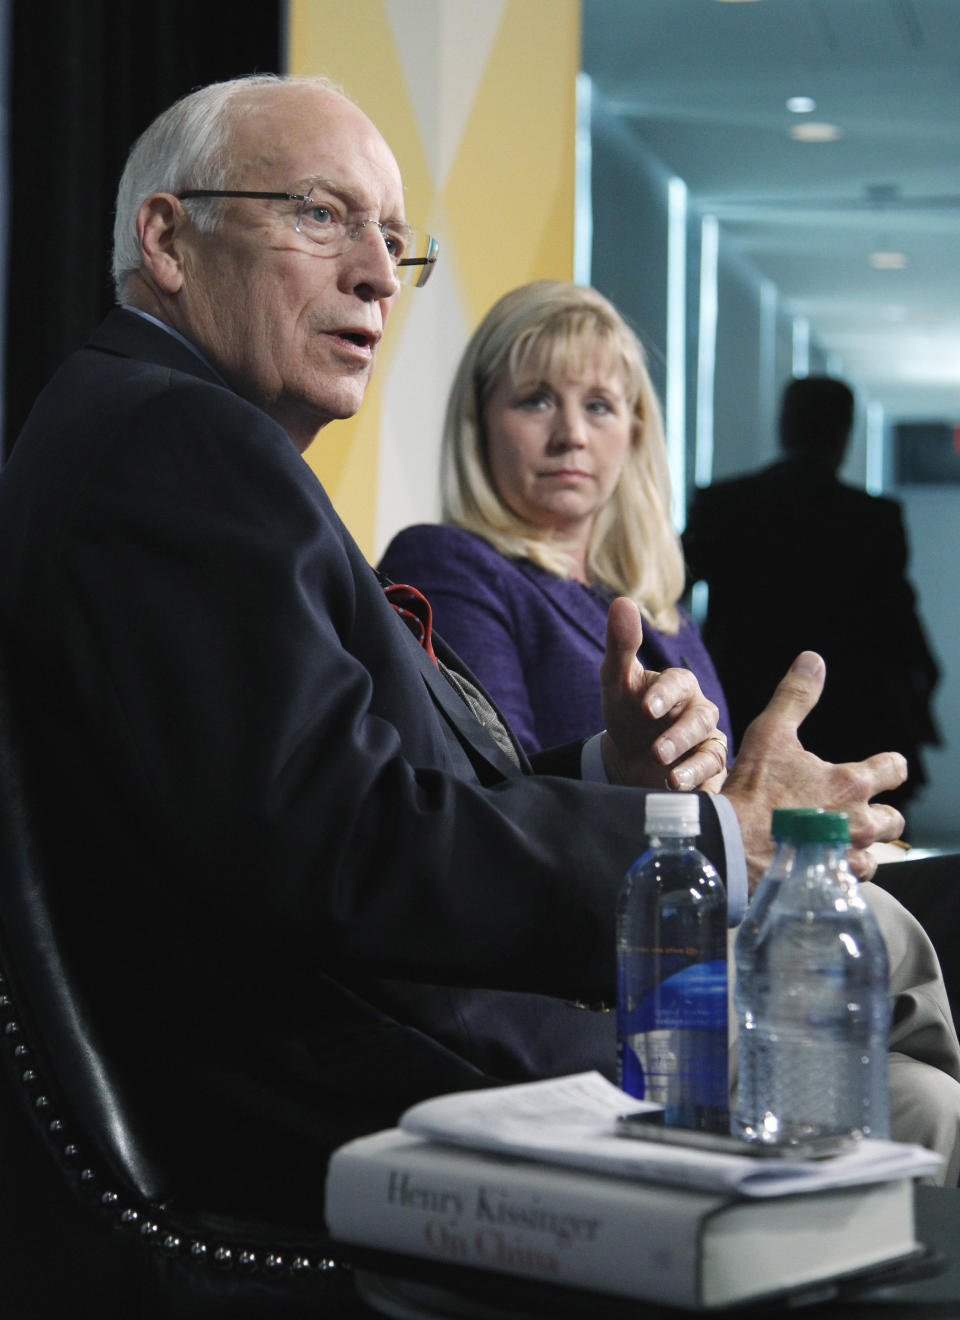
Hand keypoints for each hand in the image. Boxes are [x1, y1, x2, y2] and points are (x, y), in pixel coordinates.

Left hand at [600, 597, 726, 790]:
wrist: (627, 760)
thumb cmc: (626, 714)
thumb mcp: (617, 682)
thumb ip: (621, 645)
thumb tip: (622, 602)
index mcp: (680, 685)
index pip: (678, 683)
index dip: (664, 694)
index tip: (646, 707)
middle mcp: (699, 712)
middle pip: (699, 719)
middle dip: (679, 735)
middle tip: (657, 751)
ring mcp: (707, 743)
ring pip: (711, 751)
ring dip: (692, 766)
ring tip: (671, 780)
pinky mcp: (710, 773)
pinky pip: (713, 779)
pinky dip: (702, 788)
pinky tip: (686, 796)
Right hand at [721, 651, 906, 887]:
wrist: (732, 846)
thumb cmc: (752, 789)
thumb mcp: (770, 734)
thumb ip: (795, 697)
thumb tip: (813, 659)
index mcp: (851, 782)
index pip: (895, 769)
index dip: (888, 766)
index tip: (878, 768)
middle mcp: (860, 821)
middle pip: (894, 819)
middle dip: (879, 813)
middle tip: (850, 809)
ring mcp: (849, 856)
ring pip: (876, 853)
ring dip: (861, 845)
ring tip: (834, 840)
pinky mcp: (833, 882)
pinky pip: (853, 880)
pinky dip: (842, 871)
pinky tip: (821, 864)